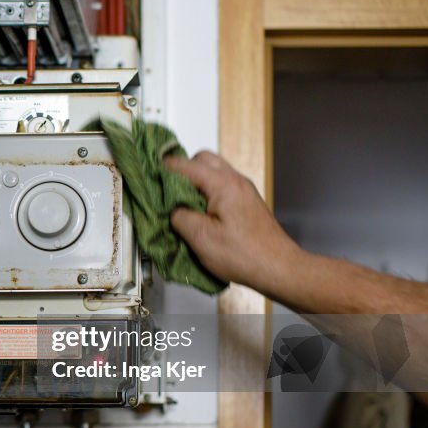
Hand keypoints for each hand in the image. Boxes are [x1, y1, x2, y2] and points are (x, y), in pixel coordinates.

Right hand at [164, 151, 302, 290]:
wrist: (278, 268)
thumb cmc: (245, 255)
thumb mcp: (201, 238)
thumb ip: (180, 217)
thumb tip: (172, 210)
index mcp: (223, 184)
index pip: (185, 164)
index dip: (163, 170)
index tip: (149, 177)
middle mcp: (236, 181)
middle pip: (202, 159)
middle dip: (181, 171)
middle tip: (166, 189)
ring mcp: (244, 191)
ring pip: (213, 172)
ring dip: (195, 182)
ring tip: (182, 204)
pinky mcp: (247, 203)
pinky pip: (222, 186)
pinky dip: (207, 192)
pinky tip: (200, 214)